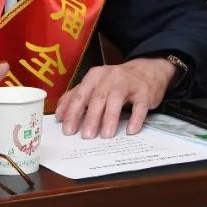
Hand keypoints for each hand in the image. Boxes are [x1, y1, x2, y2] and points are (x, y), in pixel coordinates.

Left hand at [54, 57, 175, 138]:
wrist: (147, 71)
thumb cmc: (116, 82)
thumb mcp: (95, 84)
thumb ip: (77, 96)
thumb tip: (60, 114)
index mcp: (94, 76)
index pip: (80, 95)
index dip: (72, 112)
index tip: (67, 129)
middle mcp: (109, 77)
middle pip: (97, 97)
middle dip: (90, 117)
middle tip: (85, 135)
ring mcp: (128, 83)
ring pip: (116, 100)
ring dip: (110, 118)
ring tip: (105, 135)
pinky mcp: (144, 92)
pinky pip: (140, 105)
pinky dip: (136, 118)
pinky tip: (131, 130)